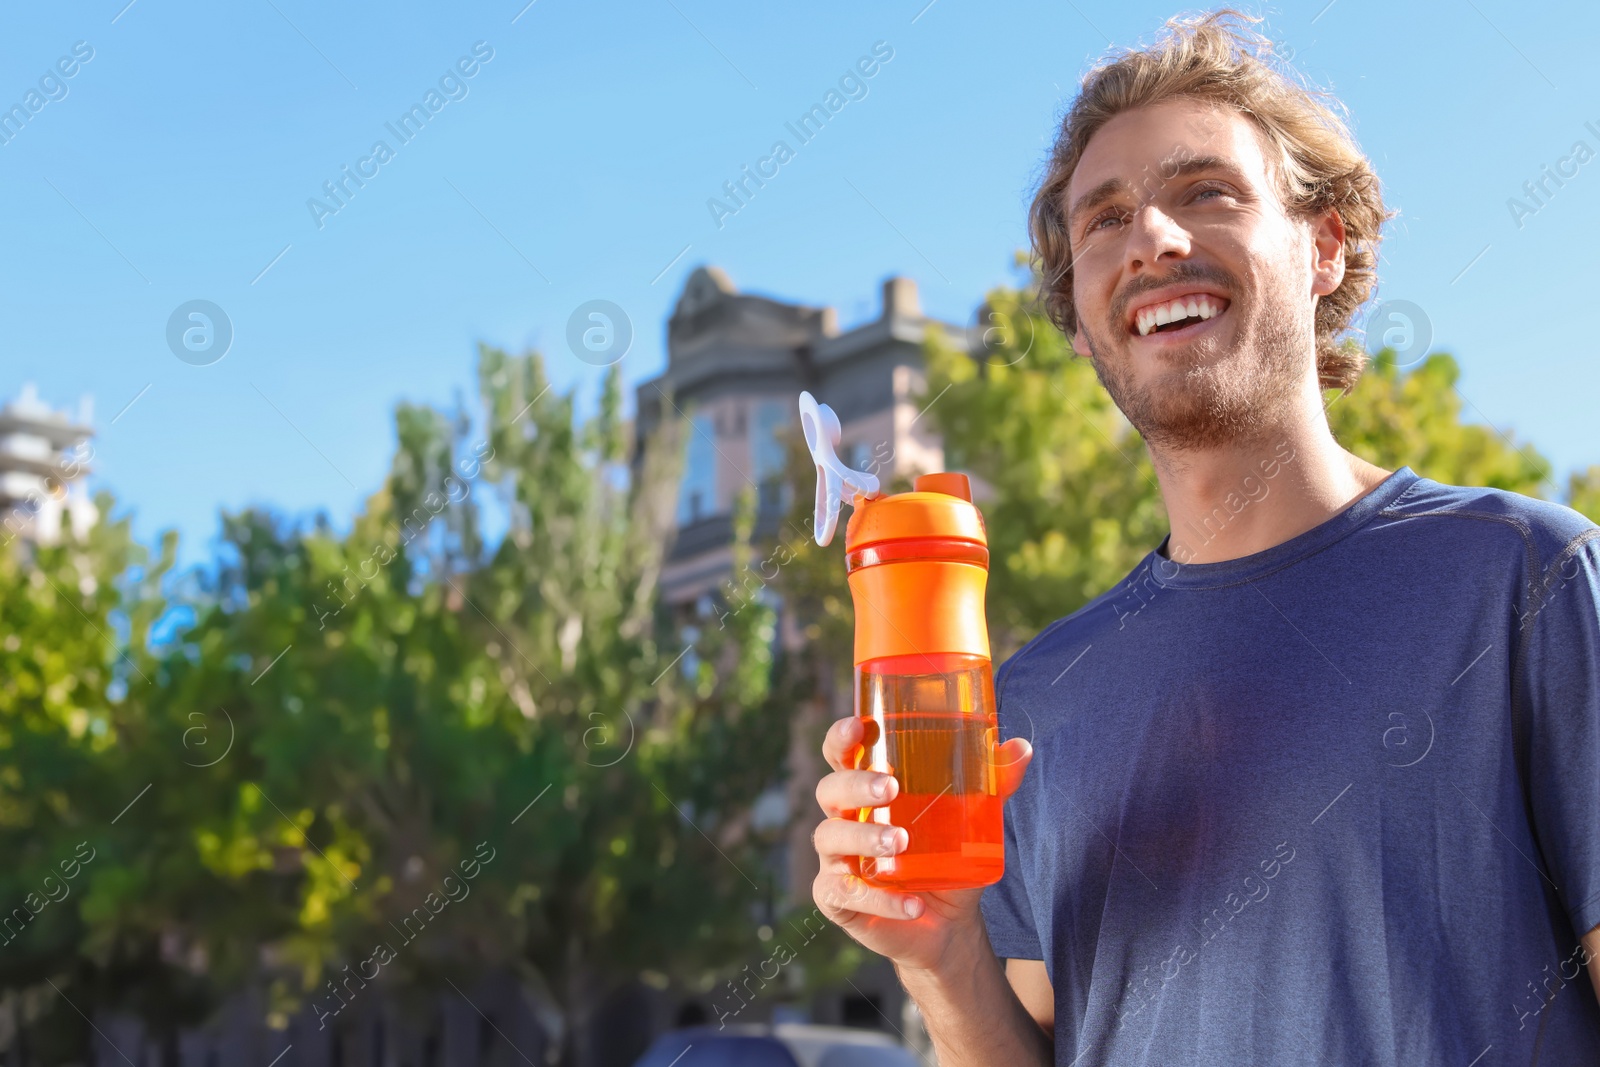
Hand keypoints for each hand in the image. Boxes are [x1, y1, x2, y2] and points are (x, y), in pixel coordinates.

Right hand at [811, 715, 1032, 974]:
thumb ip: (992, 784)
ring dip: (864, 837)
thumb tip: (1021, 748)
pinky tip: (912, 903)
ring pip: (831, 838)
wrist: (948, 924)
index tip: (857, 727)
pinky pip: (844, 894)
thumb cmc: (948, 856)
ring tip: (899, 843)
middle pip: (830, 790)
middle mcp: (844, 818)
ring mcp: (836, 859)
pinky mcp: (838, 900)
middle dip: (856, 785)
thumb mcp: (973, 819)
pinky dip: (879, 899)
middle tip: (891, 788)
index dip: (841, 739)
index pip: (841, 755)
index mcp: (867, 790)